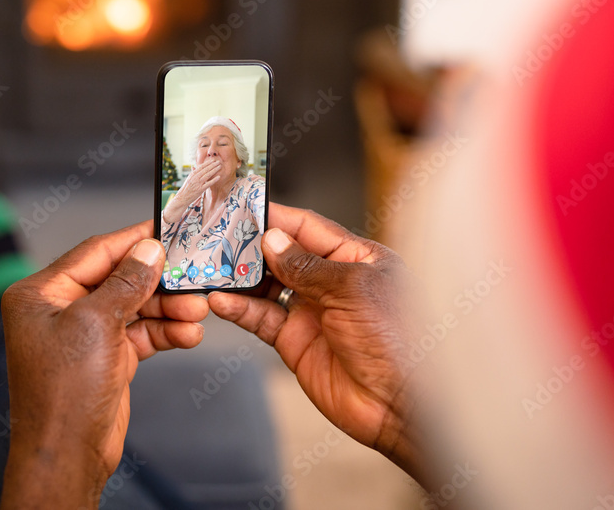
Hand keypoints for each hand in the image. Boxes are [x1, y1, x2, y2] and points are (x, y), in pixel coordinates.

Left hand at [0, 222, 208, 508]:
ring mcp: (83, 335)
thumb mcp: (96, 325)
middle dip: (158, 282)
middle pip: (118, 280)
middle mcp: (59, 310)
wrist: (68, 455)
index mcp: (41, 293)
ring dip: (167, 309)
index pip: (94, 253)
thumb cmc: (64, 393)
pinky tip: (188, 334)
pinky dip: (164, 332)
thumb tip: (148, 250)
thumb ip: (126, 283)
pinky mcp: (105, 357)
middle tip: (193, 278)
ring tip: (198, 312)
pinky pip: (140, 334)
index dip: (133, 242)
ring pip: (134, 307)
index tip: (166, 232)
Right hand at [162, 159, 221, 224]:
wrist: (183, 197)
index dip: (208, 162)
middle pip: (206, 169)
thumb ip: (193, 173)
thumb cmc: (186, 188)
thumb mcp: (189, 179)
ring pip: (208, 175)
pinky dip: (214, 180)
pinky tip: (219, 177)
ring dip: (214, 170)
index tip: (213, 160)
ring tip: (220, 166)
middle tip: (219, 161)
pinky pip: (208, 183)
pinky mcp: (201, 189)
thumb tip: (193, 166)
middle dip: (213, 165)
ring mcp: (198, 183)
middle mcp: (195, 177)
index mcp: (193, 174)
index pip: (202, 166)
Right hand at [207, 204, 423, 481]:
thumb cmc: (400, 342)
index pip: (309, 228)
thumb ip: (308, 265)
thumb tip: (273, 241)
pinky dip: (239, 309)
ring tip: (211, 269)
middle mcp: (332, 282)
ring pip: (266, 286)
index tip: (244, 209)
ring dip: (239, 278)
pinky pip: (261, 319)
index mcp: (357, 258)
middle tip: (218, 238)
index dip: (277, 218)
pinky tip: (221, 302)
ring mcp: (311, 312)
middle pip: (282, 255)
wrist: (402, 405)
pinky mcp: (295, 342)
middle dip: (251, 247)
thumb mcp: (353, 289)